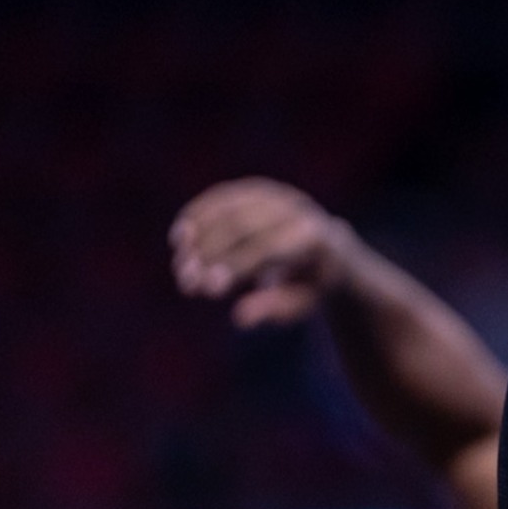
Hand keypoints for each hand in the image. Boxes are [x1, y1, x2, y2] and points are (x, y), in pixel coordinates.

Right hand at [168, 177, 362, 326]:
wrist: (329, 249)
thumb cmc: (311, 284)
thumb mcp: (302, 302)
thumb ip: (274, 308)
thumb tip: (241, 318)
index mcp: (312, 237)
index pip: (268, 248)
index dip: (235, 266)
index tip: (206, 289)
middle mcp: (295, 209)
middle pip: (243, 226)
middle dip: (210, 253)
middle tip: (185, 283)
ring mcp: (276, 195)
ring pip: (229, 208)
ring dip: (198, 234)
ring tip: (178, 263)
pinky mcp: (257, 190)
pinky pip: (223, 197)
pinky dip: (198, 214)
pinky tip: (179, 237)